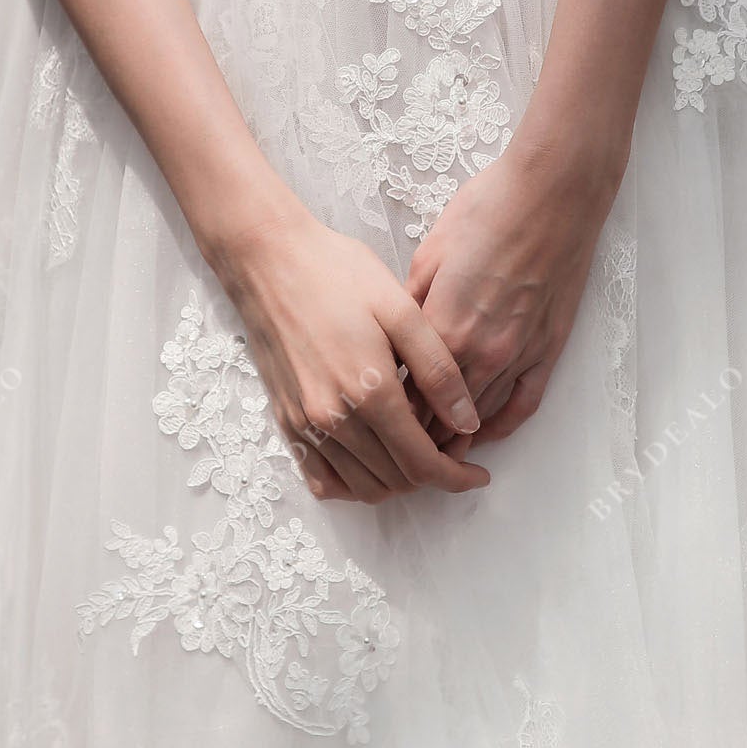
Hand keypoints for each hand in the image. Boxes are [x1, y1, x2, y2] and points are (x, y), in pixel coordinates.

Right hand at [217, 205, 487, 503]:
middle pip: (395, 482)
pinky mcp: (285, 420)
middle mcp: (333, 419)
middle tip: (451, 447)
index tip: (478, 473)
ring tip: (416, 450)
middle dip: (432, 475)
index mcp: (369, 392)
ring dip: (397, 482)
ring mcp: (304, 424)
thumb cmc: (337, 273)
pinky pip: (322, 480)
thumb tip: (468, 422)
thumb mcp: (401, 310)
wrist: (269, 259)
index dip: (456, 477)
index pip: (421, 465)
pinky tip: (373, 459)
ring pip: (361, 488)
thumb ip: (437, 370)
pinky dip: (353, 484)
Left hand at [408, 144, 620, 452]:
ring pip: (477, 419)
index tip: (369, 418)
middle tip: (392, 446)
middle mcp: (481, 352)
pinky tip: (482, 435)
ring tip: (428, 454)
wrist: (553, 193)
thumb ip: (412, 302)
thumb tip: (395, 334)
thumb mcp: (430, 251)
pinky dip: (498, 426)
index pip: (405, 392)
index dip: (385, 411)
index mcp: (443, 327)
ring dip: (452, 439)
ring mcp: (518, 355)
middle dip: (412, 434)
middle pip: (438, 416)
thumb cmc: (489, 209)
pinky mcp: (548, 350)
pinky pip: (521, 406)